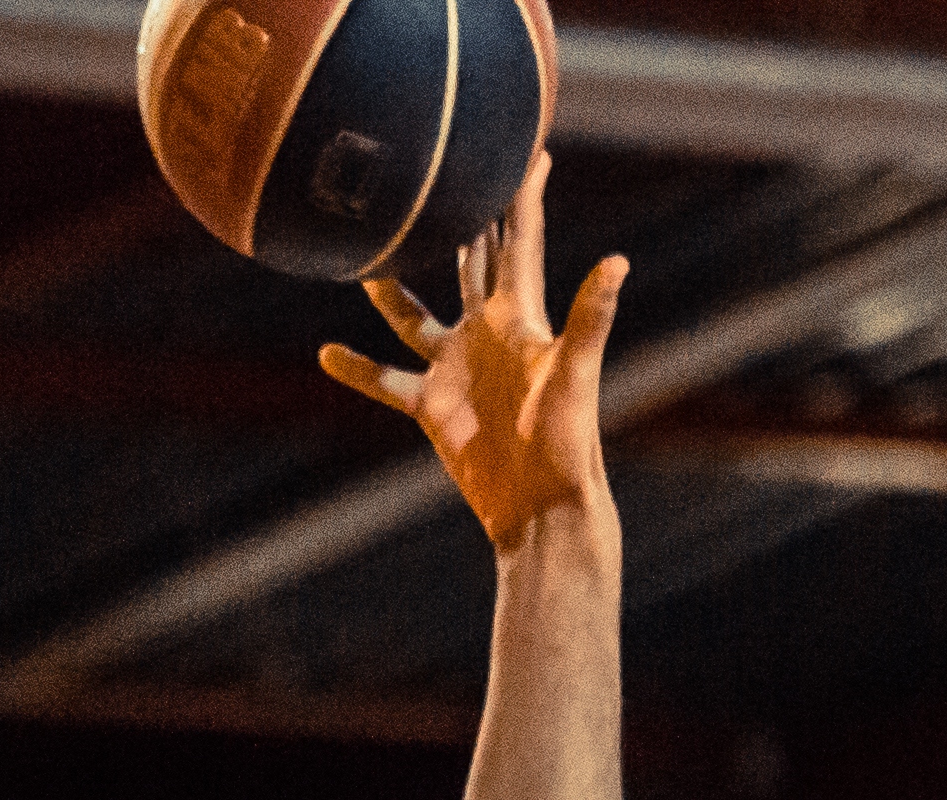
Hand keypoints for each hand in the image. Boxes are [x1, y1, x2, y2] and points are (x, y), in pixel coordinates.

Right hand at [318, 158, 622, 551]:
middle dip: (464, 216)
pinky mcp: (432, 406)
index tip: (530, 148)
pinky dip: (358, 368)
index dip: (524, 196)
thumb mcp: (575, 373)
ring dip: (393, 284)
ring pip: (415, 314)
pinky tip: (327, 354)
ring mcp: (456, 367)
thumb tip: (619, 261)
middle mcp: (486, 333)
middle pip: (471, 261)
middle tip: (450, 169)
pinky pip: (386, 379)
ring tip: (371, 248)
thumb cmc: (567, 441)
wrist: (541, 505)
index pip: (521, 242)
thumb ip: (591, 316)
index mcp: (520, 316)